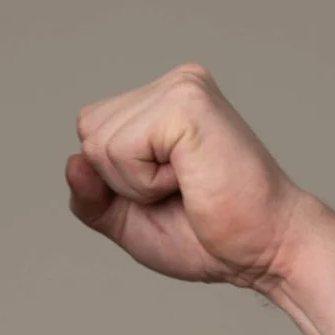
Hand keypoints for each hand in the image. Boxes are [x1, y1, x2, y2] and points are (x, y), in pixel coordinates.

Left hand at [64, 67, 315, 290]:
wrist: (262, 251)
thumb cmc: (207, 236)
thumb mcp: (129, 221)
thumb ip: (91, 196)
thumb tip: (71, 161)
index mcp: (164, 100)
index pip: (90, 129)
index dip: (111, 179)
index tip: (167, 191)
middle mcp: (175, 83)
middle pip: (88, 130)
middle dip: (119, 181)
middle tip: (179, 191)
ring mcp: (182, 87)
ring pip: (98, 142)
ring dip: (135, 185)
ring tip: (188, 186)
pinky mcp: (186, 102)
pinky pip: (120, 150)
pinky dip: (145, 184)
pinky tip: (190, 181)